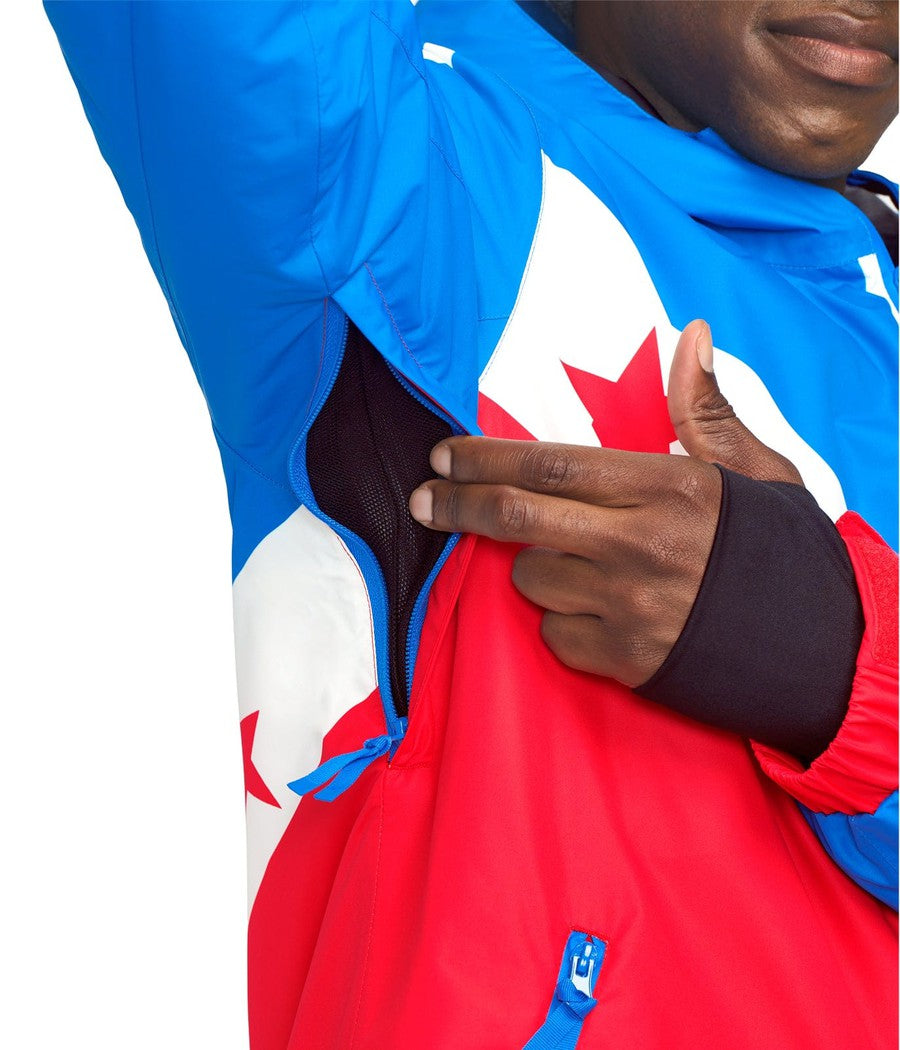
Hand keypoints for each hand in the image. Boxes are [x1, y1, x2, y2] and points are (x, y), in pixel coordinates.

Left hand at [409, 320, 802, 686]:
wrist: (823, 650)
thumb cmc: (782, 552)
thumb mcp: (758, 472)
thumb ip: (707, 410)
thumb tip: (691, 335)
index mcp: (668, 489)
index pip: (552, 467)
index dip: (487, 459)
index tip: (443, 456)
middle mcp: (640, 546)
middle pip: (520, 520)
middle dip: (459, 506)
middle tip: (424, 501)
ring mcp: (630, 609)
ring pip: (533, 580)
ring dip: (533, 567)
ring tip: (580, 562)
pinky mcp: (628, 662)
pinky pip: (556, 635)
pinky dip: (562, 620)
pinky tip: (601, 611)